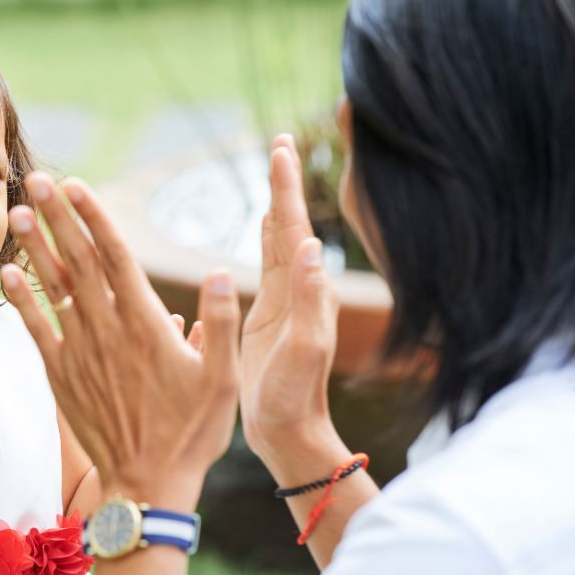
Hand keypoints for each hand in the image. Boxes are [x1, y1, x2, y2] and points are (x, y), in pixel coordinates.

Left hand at [2, 173, 241, 511]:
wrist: (147, 484)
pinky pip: (36, 331)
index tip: (76, 185)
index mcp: (145, 324)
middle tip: (38, 179)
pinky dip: (21, 301)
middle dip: (57, 217)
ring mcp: (80, 352)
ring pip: (53, 289)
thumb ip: (221, 325)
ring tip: (17, 213)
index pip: (115, 257)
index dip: (94, 217)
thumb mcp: (223, 381)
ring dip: (34, 248)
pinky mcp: (61, 376)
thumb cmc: (190, 433)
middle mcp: (107, 330)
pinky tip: (8, 275)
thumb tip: (219, 273)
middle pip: (78, 261)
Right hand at [240, 135, 344, 473]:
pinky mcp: (268, 313)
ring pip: (279, 238)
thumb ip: (309, 301)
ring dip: (277, 201)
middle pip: (289, 223)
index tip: (280, 149)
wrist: (287, 430)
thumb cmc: (293, 398)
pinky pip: (266, 261)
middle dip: (284, 183)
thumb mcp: (303, 350)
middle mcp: (299, 289)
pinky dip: (266, 233)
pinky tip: (265, 221)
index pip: (295, 228)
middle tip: (280, 144)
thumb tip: (309, 246)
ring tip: (274, 169)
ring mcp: (285, 300)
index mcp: (306, 293)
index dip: (286, 189)